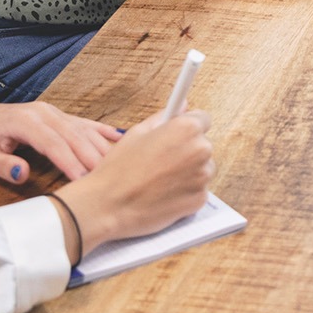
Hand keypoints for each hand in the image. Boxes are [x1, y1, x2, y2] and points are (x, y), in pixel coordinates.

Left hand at [0, 100, 121, 182]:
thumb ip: (0, 165)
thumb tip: (22, 174)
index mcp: (24, 121)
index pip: (53, 143)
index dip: (70, 162)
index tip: (84, 180)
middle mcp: (43, 112)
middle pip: (74, 136)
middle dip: (92, 157)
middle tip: (110, 178)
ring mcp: (51, 112)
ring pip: (83, 129)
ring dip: (101, 147)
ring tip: (119, 165)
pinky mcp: (55, 116)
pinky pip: (83, 123)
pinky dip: (101, 131)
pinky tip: (120, 138)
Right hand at [53, 110, 213, 256]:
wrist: (109, 206)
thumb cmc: (119, 169)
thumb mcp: (137, 133)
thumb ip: (163, 117)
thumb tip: (182, 106)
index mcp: (187, 128)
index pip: (203, 119)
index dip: (188, 126)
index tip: (179, 134)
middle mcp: (201, 150)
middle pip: (202, 145)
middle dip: (187, 150)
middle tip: (161, 160)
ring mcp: (202, 176)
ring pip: (202, 168)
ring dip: (189, 171)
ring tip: (160, 179)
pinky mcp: (200, 199)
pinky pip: (198, 189)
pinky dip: (186, 191)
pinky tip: (163, 193)